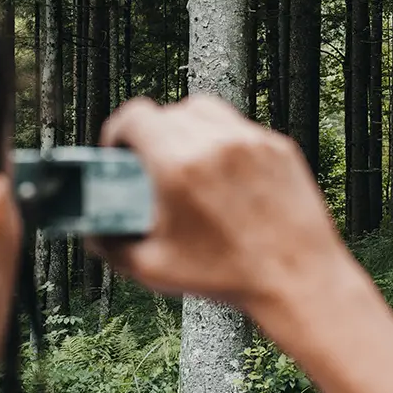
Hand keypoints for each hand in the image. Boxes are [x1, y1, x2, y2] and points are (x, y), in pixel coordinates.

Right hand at [86, 95, 344, 311]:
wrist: (299, 282)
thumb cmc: (227, 278)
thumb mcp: (153, 269)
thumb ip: (111, 246)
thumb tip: (92, 231)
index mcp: (178, 166)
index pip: (135, 116)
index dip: (118, 131)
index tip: (117, 150)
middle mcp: (214, 143)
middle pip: (167, 112)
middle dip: (151, 134)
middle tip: (150, 165)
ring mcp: (251, 141)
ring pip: (205, 111)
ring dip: (187, 129)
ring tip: (186, 162)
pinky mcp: (279, 147)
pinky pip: (239, 129)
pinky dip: (223, 143)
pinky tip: (222, 175)